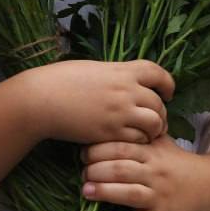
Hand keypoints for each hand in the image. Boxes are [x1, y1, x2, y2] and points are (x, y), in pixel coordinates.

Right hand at [23, 59, 173, 145]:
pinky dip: (140, 141)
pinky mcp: (111, 132)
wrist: (42, 99)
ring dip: (155, 129)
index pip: (158, 73)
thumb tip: (125, 80)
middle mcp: (126, 90)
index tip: (167, 93)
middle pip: (159, 103)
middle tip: (157, 120)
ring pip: (155, 123)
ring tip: (148, 133)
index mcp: (122, 70)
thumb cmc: (60, 80)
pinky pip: (138, 139)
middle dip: (161, 112)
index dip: (166, 84)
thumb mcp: (93, 69)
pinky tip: (131, 141)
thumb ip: (114, 75)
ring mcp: (120, 112)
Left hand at [81, 134, 206, 210]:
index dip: (98, 150)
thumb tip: (106, 122)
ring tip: (86, 191)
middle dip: (97, 171)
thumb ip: (139, 133)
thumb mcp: (162, 143)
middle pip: (122, 170)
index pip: (122, 148)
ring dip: (105, 192)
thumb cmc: (177, 164)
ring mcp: (160, 198)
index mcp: (153, 154)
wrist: (209, 188)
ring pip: (130, 194)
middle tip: (82, 174)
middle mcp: (156, 174)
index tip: (83, 155)